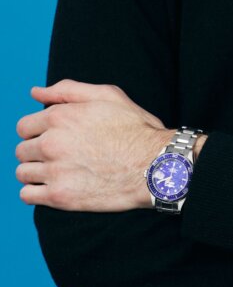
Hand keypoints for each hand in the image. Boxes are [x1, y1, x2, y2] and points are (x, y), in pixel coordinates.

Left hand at [15, 79, 175, 210]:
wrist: (155, 165)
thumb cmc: (135, 128)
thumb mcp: (108, 95)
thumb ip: (68, 90)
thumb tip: (36, 92)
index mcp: (59, 116)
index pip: (25, 126)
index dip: (39, 131)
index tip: (53, 137)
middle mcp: (51, 143)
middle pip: (22, 150)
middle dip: (36, 151)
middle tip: (60, 155)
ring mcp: (54, 171)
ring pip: (23, 173)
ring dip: (36, 172)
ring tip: (59, 171)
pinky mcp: (59, 197)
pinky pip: (27, 195)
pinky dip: (35, 192)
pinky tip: (54, 187)